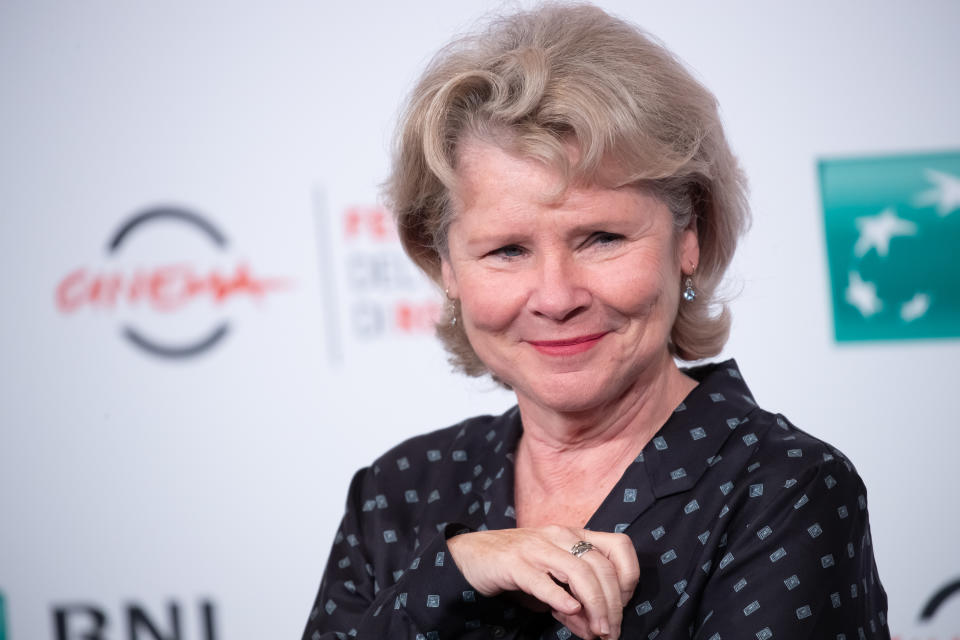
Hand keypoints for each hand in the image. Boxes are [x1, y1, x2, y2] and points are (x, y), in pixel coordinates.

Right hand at [446, 526, 638, 638]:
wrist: (471, 555)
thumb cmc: (516, 567)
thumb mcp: (552, 582)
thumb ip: (575, 603)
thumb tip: (596, 631)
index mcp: (574, 535)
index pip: (619, 546)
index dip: (629, 577)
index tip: (623, 606)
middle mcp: (560, 536)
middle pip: (602, 567)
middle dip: (613, 604)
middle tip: (610, 632)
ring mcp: (537, 548)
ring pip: (579, 573)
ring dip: (594, 605)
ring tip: (597, 631)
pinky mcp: (514, 563)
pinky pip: (543, 580)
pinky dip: (560, 597)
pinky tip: (570, 611)